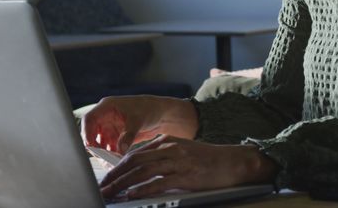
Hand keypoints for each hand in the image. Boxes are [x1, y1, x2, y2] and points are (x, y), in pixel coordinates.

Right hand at [81, 96, 198, 153]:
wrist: (162, 115)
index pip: (89, 119)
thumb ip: (128, 135)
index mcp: (107, 107)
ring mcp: (110, 128)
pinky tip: (116, 162)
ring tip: (109, 162)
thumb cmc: (150, 109)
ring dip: (103, 153)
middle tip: (100, 157)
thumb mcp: (138, 121)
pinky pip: (109, 149)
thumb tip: (120, 149)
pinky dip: (111, 155)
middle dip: (94, 146)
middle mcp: (106, 118)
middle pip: (91, 133)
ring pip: (99, 143)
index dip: (87, 132)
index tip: (90, 145)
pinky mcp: (116, 138)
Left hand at [98, 135, 276, 199]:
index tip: (106, 178)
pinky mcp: (186, 175)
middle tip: (102, 187)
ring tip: (111, 193)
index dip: (117, 166)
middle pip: (134, 161)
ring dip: (123, 183)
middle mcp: (170, 149)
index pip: (135, 153)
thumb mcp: (183, 152)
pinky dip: (142, 189)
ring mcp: (178, 161)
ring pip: (143, 171)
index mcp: (167, 142)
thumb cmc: (209, 160)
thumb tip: (141, 171)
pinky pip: (159, 182)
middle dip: (115, 176)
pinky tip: (132, 195)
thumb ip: (163, 157)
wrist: (234, 161)